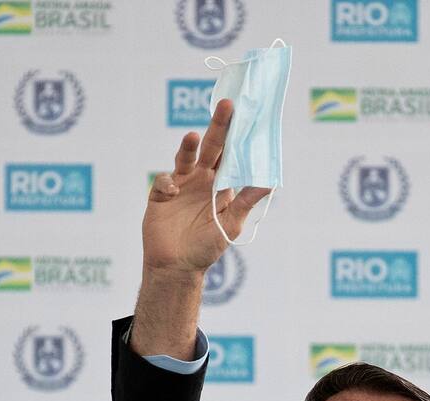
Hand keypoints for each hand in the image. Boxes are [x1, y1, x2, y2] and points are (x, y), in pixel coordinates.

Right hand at [141, 99, 270, 276]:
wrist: (177, 266)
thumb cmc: (207, 248)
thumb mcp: (231, 224)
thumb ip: (246, 202)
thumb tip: (270, 183)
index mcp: (220, 184)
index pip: (231, 155)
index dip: (237, 137)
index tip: (246, 116)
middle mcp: (201, 179)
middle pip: (211, 147)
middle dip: (219, 126)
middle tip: (228, 105)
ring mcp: (180, 184)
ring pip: (186, 157)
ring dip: (189, 146)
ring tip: (193, 137)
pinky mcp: (160, 194)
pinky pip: (165, 181)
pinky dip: (168, 183)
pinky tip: (173, 194)